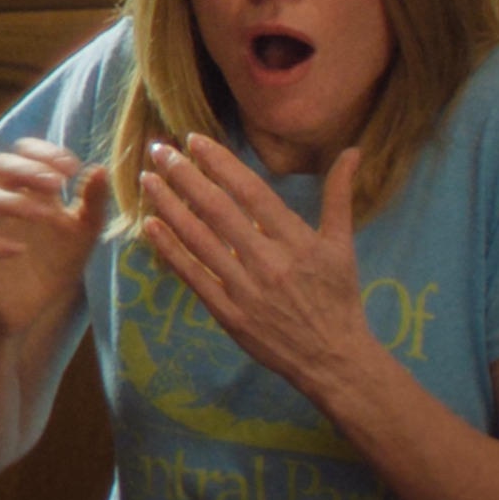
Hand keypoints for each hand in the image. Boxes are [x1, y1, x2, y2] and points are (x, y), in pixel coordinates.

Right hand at [0, 140, 106, 336]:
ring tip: (46, 215)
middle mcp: (4, 201)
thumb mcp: (85, 231)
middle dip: (25, 168)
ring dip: (14, 201)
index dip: (44, 152)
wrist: (36, 304)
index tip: (72, 168)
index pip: (24, 152)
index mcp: (29, 189)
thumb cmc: (59, 260)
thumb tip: (100, 168)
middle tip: (56, 183)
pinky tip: (20, 250)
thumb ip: (93, 201)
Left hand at [136, 135, 379, 398]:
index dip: (221, 164)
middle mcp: (268, 262)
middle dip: (185, 176)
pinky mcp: (227, 314)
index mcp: (296, 241)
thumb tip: (352, 151)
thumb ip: (339, 196)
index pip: (251, 192)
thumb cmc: (337, 297)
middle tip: (159, 149)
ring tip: (147, 179)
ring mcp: (245, 289)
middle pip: (218, 211)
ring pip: (199, 240)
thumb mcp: (342, 245)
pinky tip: (150, 225)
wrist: (332, 359)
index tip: (194, 140)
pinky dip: (170, 250)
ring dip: (169, 207)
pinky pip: (193, 276)